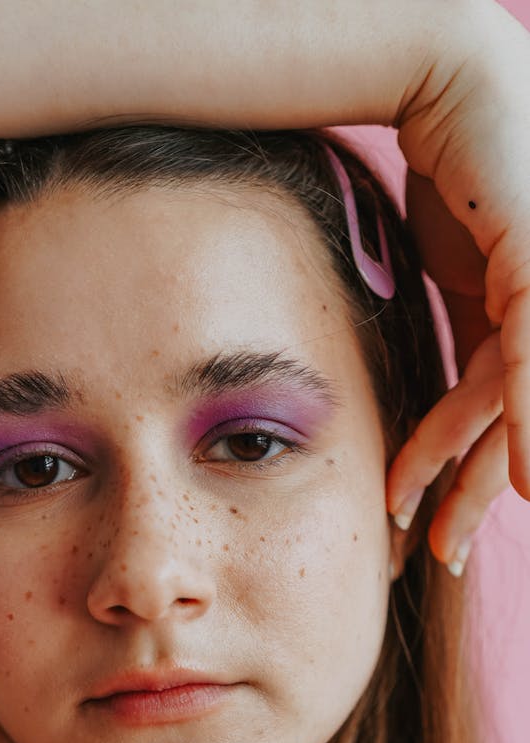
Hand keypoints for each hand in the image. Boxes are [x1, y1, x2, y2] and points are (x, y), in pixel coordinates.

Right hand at [387, 1, 529, 558]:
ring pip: (528, 377)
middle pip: (513, 395)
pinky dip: (529, 409)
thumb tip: (397, 392)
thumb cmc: (377, 148)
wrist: (377, 50)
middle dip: (474, 477)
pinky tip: (521, 479)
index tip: (430, 516)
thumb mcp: (398, 256)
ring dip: (496, 460)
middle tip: (440, 545)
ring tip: (453, 531)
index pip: (492, 382)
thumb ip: (425, 309)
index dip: (463, 456)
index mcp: (508, 268)